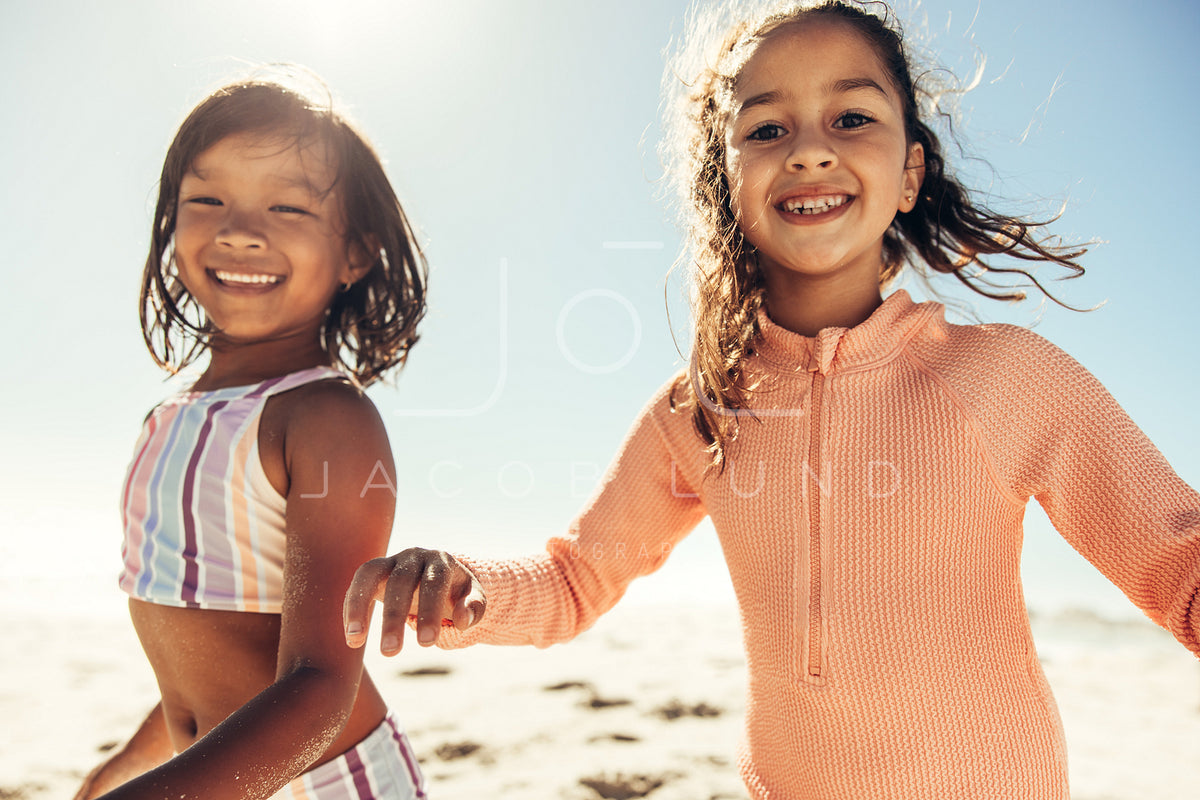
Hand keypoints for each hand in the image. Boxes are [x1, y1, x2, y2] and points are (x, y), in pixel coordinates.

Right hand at [343, 548, 485, 654]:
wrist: (439, 576)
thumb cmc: (456, 593)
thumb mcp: (473, 599)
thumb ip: (474, 608)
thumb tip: (463, 622)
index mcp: (441, 561)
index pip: (434, 583)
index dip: (430, 611)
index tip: (427, 643)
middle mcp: (414, 556)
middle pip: (401, 582)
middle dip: (394, 617)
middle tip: (391, 653)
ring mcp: (391, 560)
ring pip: (370, 576)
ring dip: (360, 607)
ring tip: (355, 640)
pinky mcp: (373, 570)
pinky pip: (358, 584)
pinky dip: (352, 608)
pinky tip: (352, 638)